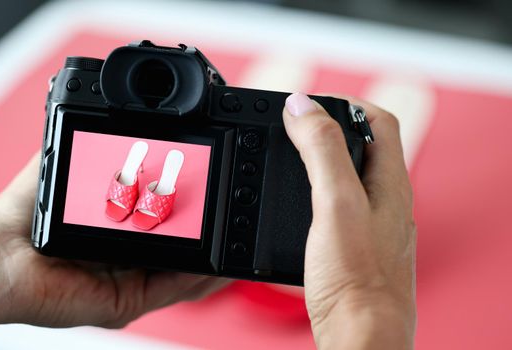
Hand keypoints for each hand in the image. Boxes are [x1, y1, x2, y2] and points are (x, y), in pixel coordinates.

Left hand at [0, 153, 227, 327]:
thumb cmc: (26, 217)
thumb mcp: (69, 171)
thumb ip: (95, 152)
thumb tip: (119, 126)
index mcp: (118, 235)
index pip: (164, 226)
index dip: (190, 213)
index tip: (209, 194)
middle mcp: (127, 261)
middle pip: (180, 250)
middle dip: (209, 235)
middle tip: (232, 215)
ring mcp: (129, 282)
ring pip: (183, 274)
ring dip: (212, 258)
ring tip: (235, 238)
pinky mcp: (127, 302)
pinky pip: (171, 290)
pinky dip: (197, 276)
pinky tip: (215, 262)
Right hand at [283, 93, 415, 348]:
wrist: (358, 334)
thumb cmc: (356, 279)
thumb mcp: (335, 204)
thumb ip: (321, 151)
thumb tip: (302, 106)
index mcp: (389, 183)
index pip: (380, 121)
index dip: (348, 101)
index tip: (312, 102)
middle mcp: (386, 200)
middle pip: (365, 145)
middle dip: (330, 126)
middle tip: (296, 124)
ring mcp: (371, 223)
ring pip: (349, 174)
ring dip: (322, 156)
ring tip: (291, 152)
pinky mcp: (354, 244)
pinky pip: (338, 203)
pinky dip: (317, 189)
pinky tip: (297, 200)